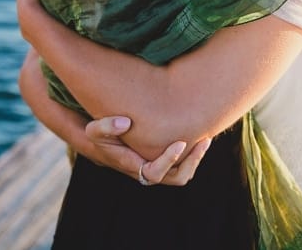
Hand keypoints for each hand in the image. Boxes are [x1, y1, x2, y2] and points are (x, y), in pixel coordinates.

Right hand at [84, 116, 211, 186]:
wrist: (105, 142)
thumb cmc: (101, 135)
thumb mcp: (95, 130)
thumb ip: (106, 126)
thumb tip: (126, 123)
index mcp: (134, 167)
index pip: (155, 172)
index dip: (169, 160)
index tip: (180, 142)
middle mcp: (149, 172)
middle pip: (177, 178)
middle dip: (192, 161)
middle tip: (204, 141)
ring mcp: (159, 168)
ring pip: (184, 173)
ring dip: (196, 158)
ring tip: (206, 138)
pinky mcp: (165, 161)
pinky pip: (184, 164)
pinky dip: (193, 153)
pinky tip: (199, 134)